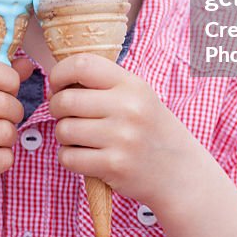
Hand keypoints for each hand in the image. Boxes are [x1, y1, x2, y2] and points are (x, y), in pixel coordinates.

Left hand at [47, 54, 201, 206]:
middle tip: (66, 115)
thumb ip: (105, 85)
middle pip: (65, 100)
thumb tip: (57, 81)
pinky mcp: (113, 166)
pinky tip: (84, 156)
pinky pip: (67, 157)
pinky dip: (68, 158)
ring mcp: (121, 138)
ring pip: (63, 130)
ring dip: (63, 135)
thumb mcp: (139, 96)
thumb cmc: (151, 130)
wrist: (180, 171)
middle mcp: (128, 108)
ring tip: (79, 138)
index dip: (59, 73)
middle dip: (56, 108)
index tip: (58, 85)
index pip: (82, 65)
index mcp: (132, 85)